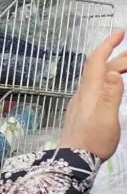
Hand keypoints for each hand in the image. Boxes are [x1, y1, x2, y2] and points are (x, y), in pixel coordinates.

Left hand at [59, 31, 126, 160]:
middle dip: (117, 55)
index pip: (96, 61)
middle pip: (100, 67)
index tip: (120, 33)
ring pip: (98, 77)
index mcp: (89, 92)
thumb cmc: (90, 143)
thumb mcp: (106, 118)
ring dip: (113, 67)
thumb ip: (109, 95)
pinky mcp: (83, 111)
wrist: (72, 161)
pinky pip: (97, 88)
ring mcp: (81, 102)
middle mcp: (83, 94)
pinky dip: (109, 80)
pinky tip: (112, 86)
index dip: (108, 44)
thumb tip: (111, 73)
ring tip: (126, 66)